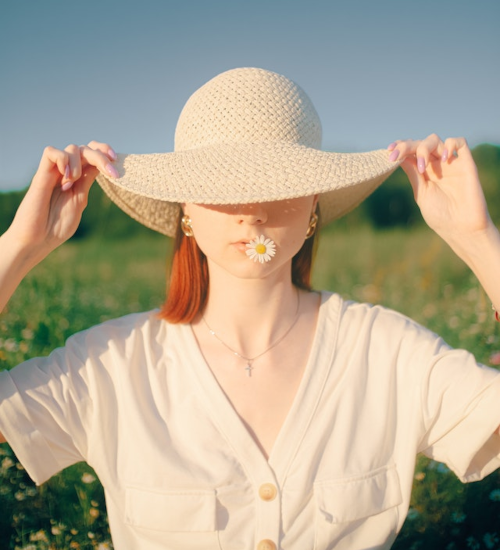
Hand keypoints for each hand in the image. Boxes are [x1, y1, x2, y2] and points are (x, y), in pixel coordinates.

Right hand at [8, 141, 117, 265]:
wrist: (38, 240)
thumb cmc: (57, 226)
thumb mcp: (79, 200)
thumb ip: (87, 182)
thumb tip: (100, 166)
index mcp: (78, 180)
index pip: (92, 154)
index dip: (104, 151)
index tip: (116, 159)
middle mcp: (66, 173)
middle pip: (85, 149)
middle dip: (101, 156)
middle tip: (111, 171)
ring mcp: (54, 173)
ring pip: (71, 148)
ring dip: (79, 163)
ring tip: (73, 183)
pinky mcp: (41, 175)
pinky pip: (51, 152)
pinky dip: (63, 160)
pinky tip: (66, 178)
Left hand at [388, 134, 491, 245]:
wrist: (461, 228)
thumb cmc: (440, 215)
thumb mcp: (421, 193)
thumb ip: (414, 174)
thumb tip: (399, 157)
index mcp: (423, 173)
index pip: (410, 152)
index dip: (400, 147)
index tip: (389, 151)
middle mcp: (435, 165)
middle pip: (420, 143)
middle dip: (406, 146)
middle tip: (395, 155)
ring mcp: (450, 163)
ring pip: (435, 140)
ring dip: (424, 148)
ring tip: (423, 167)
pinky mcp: (466, 163)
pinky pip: (460, 142)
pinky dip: (450, 145)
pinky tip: (444, 159)